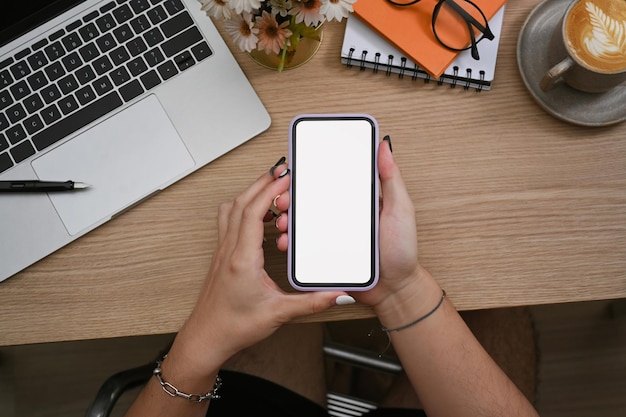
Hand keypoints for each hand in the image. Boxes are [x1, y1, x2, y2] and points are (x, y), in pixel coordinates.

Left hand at [170, 161, 348, 376]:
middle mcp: (229, 250)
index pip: (252, 212)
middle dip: (261, 182)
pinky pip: (228, 221)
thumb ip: (310, 302)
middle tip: (282, 170)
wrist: (207, 338)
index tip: (285, 176)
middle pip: (241, 202)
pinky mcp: (221, 256)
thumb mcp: (278, 314)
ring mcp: (222, 251)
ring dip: (249, 193)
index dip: (269, 189)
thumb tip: (336, 294)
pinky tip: (257, 215)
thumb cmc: (233, 326)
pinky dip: (242, 208)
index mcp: (242, 259)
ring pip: (231, 209)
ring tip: (270, 187)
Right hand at [274, 140, 424, 309]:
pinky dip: (291, 241)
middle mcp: (340, 214)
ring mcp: (330, 234)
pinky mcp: (323, 254)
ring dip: (287, 217)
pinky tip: (287, 240)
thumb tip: (384, 147)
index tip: (296, 168)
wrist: (394, 289)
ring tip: (284, 220)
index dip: (311, 172)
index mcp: (357, 199)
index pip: (331, 179)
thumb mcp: (400, 209)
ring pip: (301, 221)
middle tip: (285, 197)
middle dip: (291, 195)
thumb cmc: (401, 251)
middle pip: (309, 199)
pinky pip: (302, 246)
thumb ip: (391, 179)